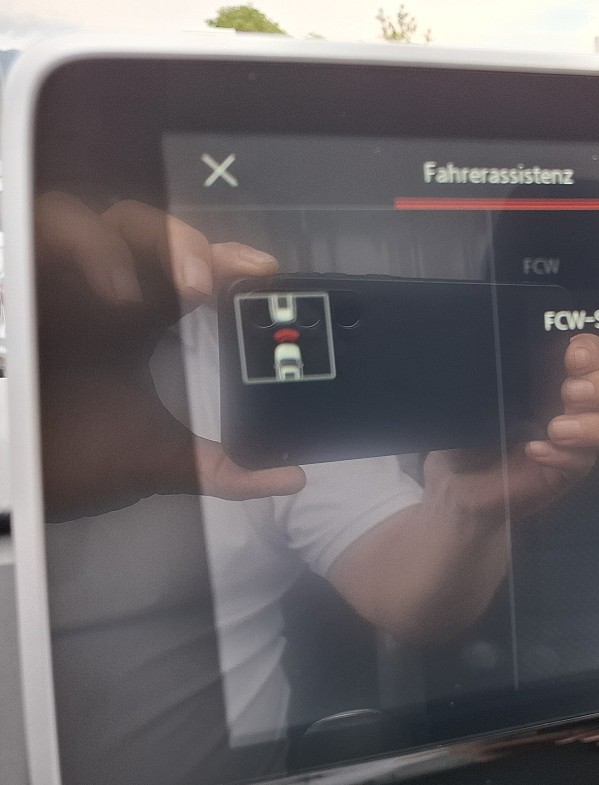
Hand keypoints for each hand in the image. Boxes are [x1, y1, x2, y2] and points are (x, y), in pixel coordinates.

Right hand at [35, 193, 304, 517]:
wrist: (5, 478)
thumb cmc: (64, 454)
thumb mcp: (147, 460)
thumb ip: (216, 466)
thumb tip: (292, 476)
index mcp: (136, 316)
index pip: (187, 266)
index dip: (223, 257)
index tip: (263, 273)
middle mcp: (91, 287)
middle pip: (140, 227)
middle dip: (176, 243)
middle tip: (203, 287)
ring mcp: (41, 281)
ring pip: (73, 213)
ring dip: (106, 243)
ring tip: (127, 296)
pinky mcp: (3, 286)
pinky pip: (19, 237)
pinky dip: (51, 254)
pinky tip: (72, 295)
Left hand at [424, 332, 598, 520]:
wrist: (455, 478)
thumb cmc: (469, 425)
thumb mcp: (480, 390)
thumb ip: (503, 369)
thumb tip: (510, 352)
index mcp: (559, 371)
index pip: (596, 351)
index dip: (593, 350)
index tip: (572, 356)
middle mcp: (579, 400)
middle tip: (571, 393)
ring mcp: (581, 437)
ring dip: (596, 424)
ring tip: (556, 429)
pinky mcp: (570, 470)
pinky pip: (585, 460)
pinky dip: (563, 455)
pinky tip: (534, 451)